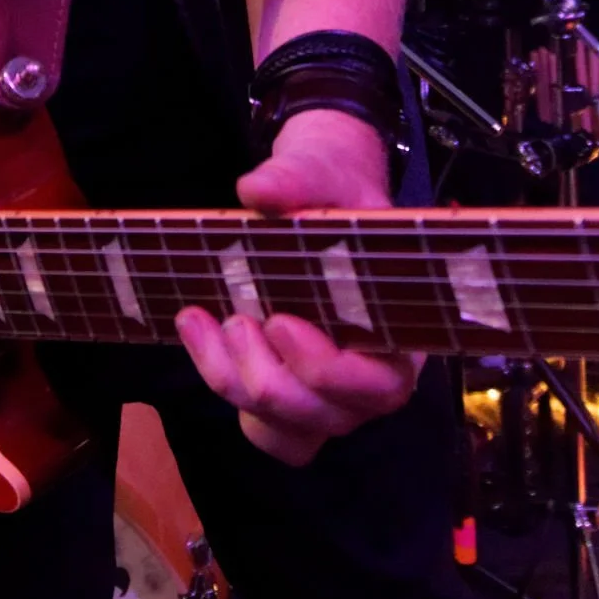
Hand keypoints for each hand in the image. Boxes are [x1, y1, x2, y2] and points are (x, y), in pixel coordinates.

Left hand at [176, 108, 421, 465]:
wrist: (317, 190)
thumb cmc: (334, 186)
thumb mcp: (323, 168)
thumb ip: (297, 178)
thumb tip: (257, 190)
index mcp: (400, 330)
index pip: (382, 387)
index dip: (327, 369)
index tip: (280, 321)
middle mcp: (370, 376)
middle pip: (324, 416)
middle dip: (268, 376)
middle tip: (237, 318)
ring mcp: (329, 393)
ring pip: (286, 430)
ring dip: (234, 382)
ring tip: (201, 320)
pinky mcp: (289, 392)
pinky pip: (262, 428)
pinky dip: (224, 384)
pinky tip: (198, 331)